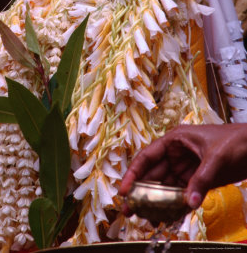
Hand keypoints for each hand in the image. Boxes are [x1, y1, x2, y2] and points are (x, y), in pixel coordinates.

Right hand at [119, 124, 246, 213]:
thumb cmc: (236, 140)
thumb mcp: (216, 157)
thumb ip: (200, 180)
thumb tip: (188, 203)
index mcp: (175, 140)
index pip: (147, 156)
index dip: (133, 173)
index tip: (124, 191)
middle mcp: (177, 154)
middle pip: (153, 175)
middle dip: (141, 193)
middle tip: (129, 210)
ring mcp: (187, 168)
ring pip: (166, 187)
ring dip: (156, 202)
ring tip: (146, 219)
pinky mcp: (198, 180)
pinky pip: (181, 195)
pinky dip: (175, 206)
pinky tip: (167, 218)